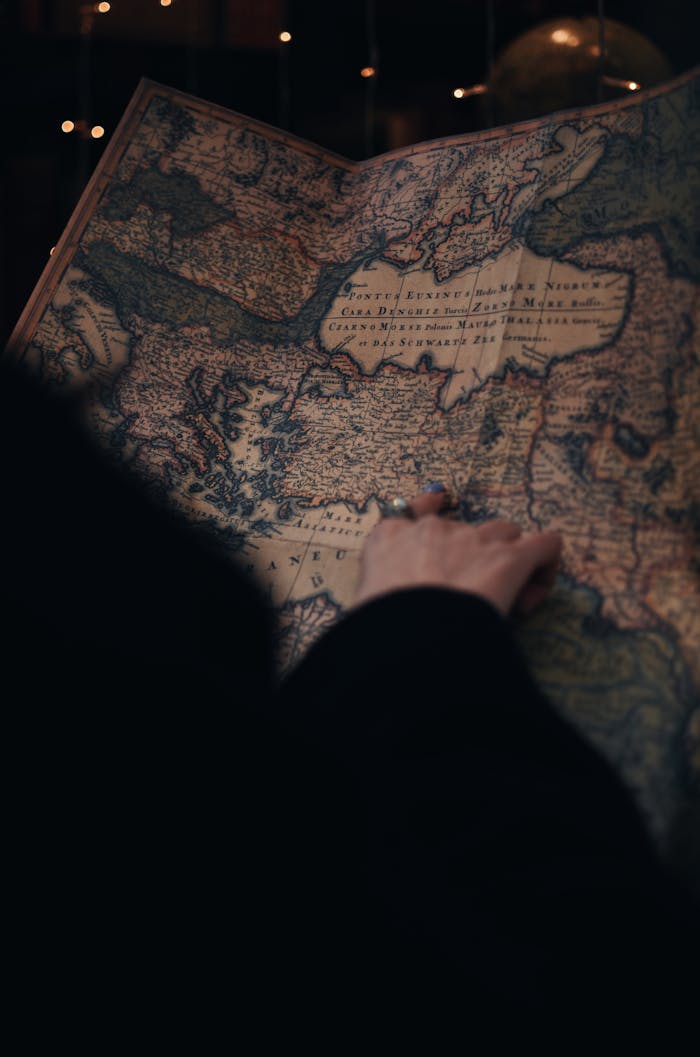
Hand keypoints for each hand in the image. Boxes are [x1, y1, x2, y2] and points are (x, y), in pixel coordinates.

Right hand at [353, 488, 561, 617]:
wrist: (407, 633)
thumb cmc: (377, 627)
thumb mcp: (361, 604)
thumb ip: (375, 594)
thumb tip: (381, 612)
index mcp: (389, 537)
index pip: (413, 512)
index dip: (432, 534)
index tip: (440, 560)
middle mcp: (433, 530)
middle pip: (464, 530)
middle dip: (473, 558)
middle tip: (472, 598)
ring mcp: (474, 539)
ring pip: (506, 532)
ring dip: (509, 557)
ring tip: (508, 596)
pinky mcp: (510, 557)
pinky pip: (545, 544)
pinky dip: (545, 564)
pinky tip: (536, 591)